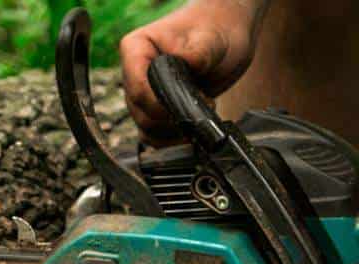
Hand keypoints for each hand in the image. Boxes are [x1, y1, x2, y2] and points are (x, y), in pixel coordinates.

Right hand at [120, 0, 268, 140]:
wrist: (225, 35)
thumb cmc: (215, 29)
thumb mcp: (210, 38)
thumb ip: (197, 54)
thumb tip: (188, 66)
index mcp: (136, 49)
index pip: (137, 88)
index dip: (161, 104)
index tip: (189, 102)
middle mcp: (133, 73)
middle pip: (139, 111)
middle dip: (172, 118)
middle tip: (204, 104)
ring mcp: (142, 93)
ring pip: (145, 127)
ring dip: (173, 131)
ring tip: (200, 115)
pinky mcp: (154, 109)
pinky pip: (152, 135)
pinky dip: (171, 139)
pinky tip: (191, 130)